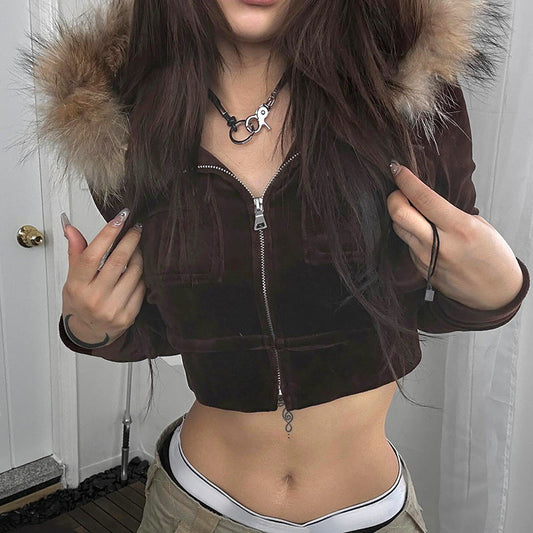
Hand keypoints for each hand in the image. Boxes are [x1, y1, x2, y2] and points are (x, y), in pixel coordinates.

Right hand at [61, 209, 145, 348]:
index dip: (107, 233)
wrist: (89, 333)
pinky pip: (142, 287)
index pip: (92, 254)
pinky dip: (141, 275)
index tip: (119, 218)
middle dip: (130, 239)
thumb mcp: (72, 279)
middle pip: (118, 261)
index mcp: (78, 286)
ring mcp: (113, 309)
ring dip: (138, 256)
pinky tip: (137, 270)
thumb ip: (76, 253)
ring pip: (134, 272)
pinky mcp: (129, 316)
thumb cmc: (80, 303)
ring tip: (136, 249)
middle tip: (136, 228)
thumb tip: (70, 227)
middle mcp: (95, 298)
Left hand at [386, 162, 522, 309]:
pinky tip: (423, 233)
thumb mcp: (478, 226)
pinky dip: (410, 233)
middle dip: (394, 197)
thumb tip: (422, 200)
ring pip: (398, 228)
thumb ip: (448, 213)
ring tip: (412, 210)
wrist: (494, 294)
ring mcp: (425, 258)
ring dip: (400, 215)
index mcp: (458, 228)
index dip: (405, 180)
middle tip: (399, 191)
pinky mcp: (419, 268)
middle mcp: (437, 244)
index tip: (396, 168)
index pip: (423, 198)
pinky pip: (406, 244)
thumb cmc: (492, 256)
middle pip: (398, 214)